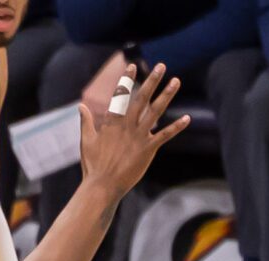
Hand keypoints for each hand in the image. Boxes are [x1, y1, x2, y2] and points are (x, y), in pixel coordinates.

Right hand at [79, 63, 189, 200]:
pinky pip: (165, 135)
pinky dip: (176, 127)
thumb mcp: (86, 141)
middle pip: (141, 98)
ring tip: (176, 81)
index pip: (120, 95)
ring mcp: (138, 136)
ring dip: (167, 95)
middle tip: (161, 66)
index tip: (132, 66)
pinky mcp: (148, 149)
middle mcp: (127, 125)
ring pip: (156, 111)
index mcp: (112, 122)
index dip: (126, 80)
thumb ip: (86, 122)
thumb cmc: (93, 165)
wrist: (102, 185)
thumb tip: (81, 106)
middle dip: (152, 81)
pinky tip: (187, 118)